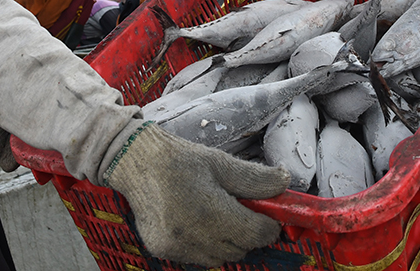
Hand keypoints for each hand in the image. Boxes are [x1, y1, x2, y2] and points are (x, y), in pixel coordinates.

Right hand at [104, 122, 289, 265]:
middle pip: (240, 250)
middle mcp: (191, 234)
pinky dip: (205, 246)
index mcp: (209, 209)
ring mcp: (175, 246)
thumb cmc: (179, 159)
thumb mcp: (220, 162)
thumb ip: (254, 178)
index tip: (269, 217)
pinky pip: (197, 258)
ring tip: (219, 217)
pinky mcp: (162, 250)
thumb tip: (284, 182)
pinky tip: (198, 223)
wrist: (135, 161)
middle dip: (248, 234)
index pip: (255, 233)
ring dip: (227, 243)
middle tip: (243, 213)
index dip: (269, 227)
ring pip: (220, 259)